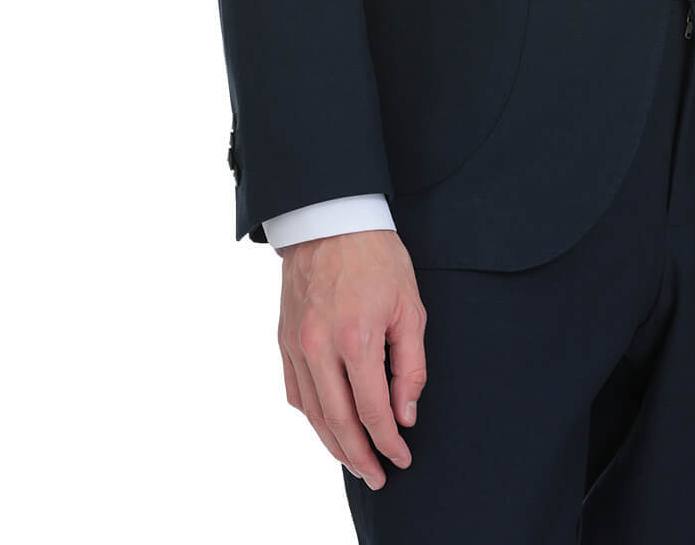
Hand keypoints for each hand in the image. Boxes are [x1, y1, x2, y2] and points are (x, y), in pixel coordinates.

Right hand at [277, 229, 427, 488]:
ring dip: (334, 445)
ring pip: (313, 413)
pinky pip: (295, 391)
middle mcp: (319, 348)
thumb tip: (405, 414)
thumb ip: (410, 365)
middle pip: (338, 422)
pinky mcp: (284, 339)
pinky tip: (327, 426)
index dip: (388, 442)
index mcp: (355, 339)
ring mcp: (296, 345)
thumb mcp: (410, 305)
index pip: (371, 411)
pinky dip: (312, 416)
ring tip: (355, 462)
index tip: (402, 458)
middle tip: (378, 476)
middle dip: (360, 456)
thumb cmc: (377, 257)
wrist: (330, 218)